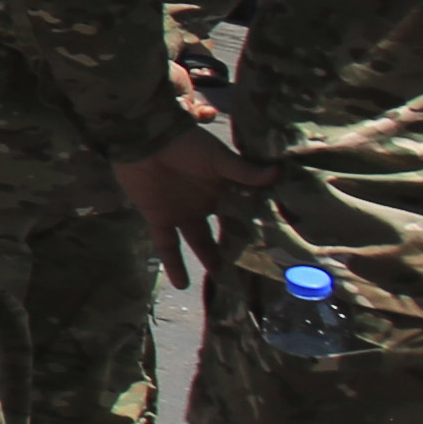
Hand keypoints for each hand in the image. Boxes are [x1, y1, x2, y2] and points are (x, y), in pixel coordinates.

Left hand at [110, 129, 275, 288]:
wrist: (144, 138)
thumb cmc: (184, 143)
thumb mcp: (217, 157)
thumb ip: (243, 170)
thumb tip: (278, 172)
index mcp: (223, 188)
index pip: (244, 212)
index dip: (258, 229)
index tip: (277, 249)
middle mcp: (206, 204)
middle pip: (224, 230)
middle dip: (237, 249)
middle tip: (254, 273)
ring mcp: (183, 212)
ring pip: (199, 242)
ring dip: (209, 259)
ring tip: (222, 281)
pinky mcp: (159, 218)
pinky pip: (167, 246)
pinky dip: (174, 265)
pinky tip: (183, 285)